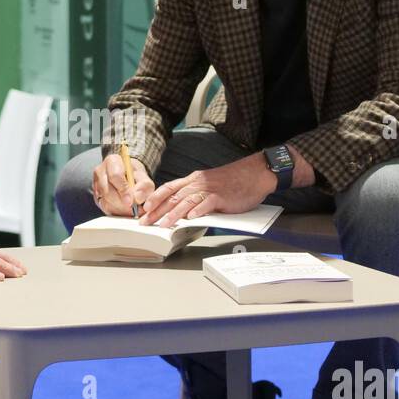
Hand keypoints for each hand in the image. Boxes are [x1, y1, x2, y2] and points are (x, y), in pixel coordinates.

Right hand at [91, 152, 154, 215]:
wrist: (127, 176)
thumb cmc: (134, 175)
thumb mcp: (144, 177)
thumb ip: (144, 185)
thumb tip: (138, 198)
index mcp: (112, 161)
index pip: (115, 176)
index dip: (123, 190)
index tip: (131, 201)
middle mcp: (100, 171)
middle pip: (108, 191)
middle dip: (122, 203)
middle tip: (134, 209)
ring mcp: (96, 184)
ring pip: (105, 201)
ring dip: (120, 209)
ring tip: (131, 211)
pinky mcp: (96, 196)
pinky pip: (104, 208)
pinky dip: (116, 212)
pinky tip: (124, 211)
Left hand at [140, 154, 275, 226]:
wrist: (255, 173)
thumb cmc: (233, 181)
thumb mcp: (209, 185)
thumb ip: (195, 195)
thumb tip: (181, 211)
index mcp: (193, 179)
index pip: (168, 188)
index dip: (154, 199)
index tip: (143, 211)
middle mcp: (198, 182)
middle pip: (173, 196)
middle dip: (157, 210)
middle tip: (146, 222)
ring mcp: (209, 188)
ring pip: (187, 200)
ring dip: (173, 214)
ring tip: (163, 224)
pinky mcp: (222, 195)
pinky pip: (208, 202)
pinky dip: (199, 210)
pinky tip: (191, 218)